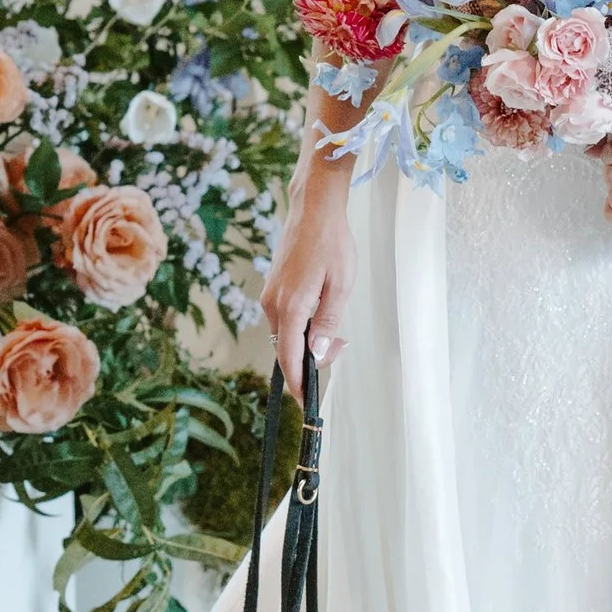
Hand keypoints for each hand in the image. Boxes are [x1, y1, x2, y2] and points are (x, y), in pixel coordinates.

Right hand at [260, 178, 355, 379]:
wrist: (313, 209)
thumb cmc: (332, 243)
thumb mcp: (341, 285)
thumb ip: (328, 322)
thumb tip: (317, 353)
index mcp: (290, 306)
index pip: (289, 357)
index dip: (297, 382)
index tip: (304, 402)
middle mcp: (273, 304)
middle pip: (287, 348)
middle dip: (311, 358)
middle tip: (340, 346)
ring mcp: (270, 295)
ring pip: (287, 333)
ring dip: (308, 340)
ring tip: (335, 331)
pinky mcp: (272, 288)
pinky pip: (285, 318)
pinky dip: (301, 325)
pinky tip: (321, 313)